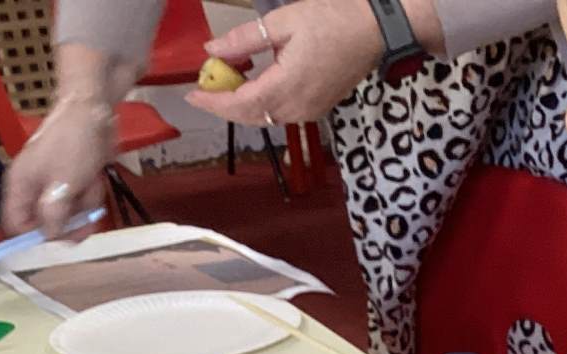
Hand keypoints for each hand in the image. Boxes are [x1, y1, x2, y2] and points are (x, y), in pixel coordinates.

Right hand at [1, 47, 124, 235]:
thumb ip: (52, 213)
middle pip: (45, 225)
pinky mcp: (73, 183)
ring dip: (84, 208)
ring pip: (67, 216)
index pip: (14, 224)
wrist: (94, 112)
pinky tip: (95, 181)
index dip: (33, 236)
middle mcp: (33, 188)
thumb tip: (48, 237)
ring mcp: (54, 185)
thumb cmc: (73, 142)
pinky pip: (81, 203)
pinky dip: (91, 196)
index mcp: (20, 185)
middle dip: (68, 224)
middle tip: (86, 222)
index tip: (57, 238)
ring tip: (89, 186)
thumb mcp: (63, 184)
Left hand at [187, 0, 387, 126]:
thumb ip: (245, 39)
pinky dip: (262, 105)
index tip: (192, 95)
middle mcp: (298, 107)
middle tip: (204, 89)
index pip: (240, 104)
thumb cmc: (333, 20)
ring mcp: (310, 110)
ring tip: (225, 86)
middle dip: (224, 107)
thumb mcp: (283, 22)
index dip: (213, 102)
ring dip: (242, 107)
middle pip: (251, 117)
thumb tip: (212, 51)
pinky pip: (282, 114)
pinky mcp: (319, 108)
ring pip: (266, 118)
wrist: (375, 31)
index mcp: (287, 86)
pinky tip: (253, 87)